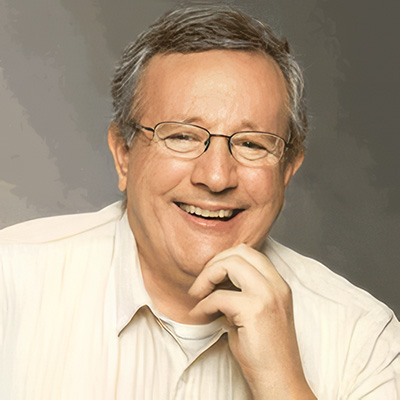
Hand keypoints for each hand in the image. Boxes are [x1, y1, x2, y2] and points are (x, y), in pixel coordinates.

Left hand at [189, 244, 315, 399]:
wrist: (280, 382)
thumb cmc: (263, 351)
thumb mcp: (256, 312)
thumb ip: (242, 292)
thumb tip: (215, 279)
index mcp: (278, 284)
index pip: (249, 251)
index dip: (224, 258)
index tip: (210, 277)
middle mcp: (277, 285)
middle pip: (239, 252)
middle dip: (214, 263)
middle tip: (201, 285)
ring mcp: (268, 296)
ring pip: (231, 263)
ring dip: (207, 276)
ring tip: (197, 295)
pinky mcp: (256, 311)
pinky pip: (219, 296)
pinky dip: (203, 304)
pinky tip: (200, 315)